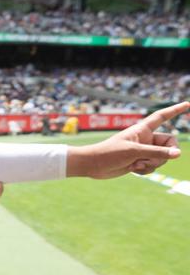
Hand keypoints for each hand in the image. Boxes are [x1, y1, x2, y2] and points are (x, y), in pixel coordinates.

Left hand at [67, 102, 186, 178]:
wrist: (93, 165)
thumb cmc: (109, 153)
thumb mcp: (134, 152)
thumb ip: (157, 153)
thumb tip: (178, 154)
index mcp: (142, 129)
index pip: (162, 117)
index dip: (175, 110)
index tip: (187, 104)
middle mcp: (145, 138)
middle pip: (169, 144)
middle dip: (163, 155)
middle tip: (148, 159)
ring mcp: (143, 150)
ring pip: (162, 158)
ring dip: (152, 164)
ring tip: (135, 164)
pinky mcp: (139, 161)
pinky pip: (154, 166)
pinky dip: (146, 170)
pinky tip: (132, 170)